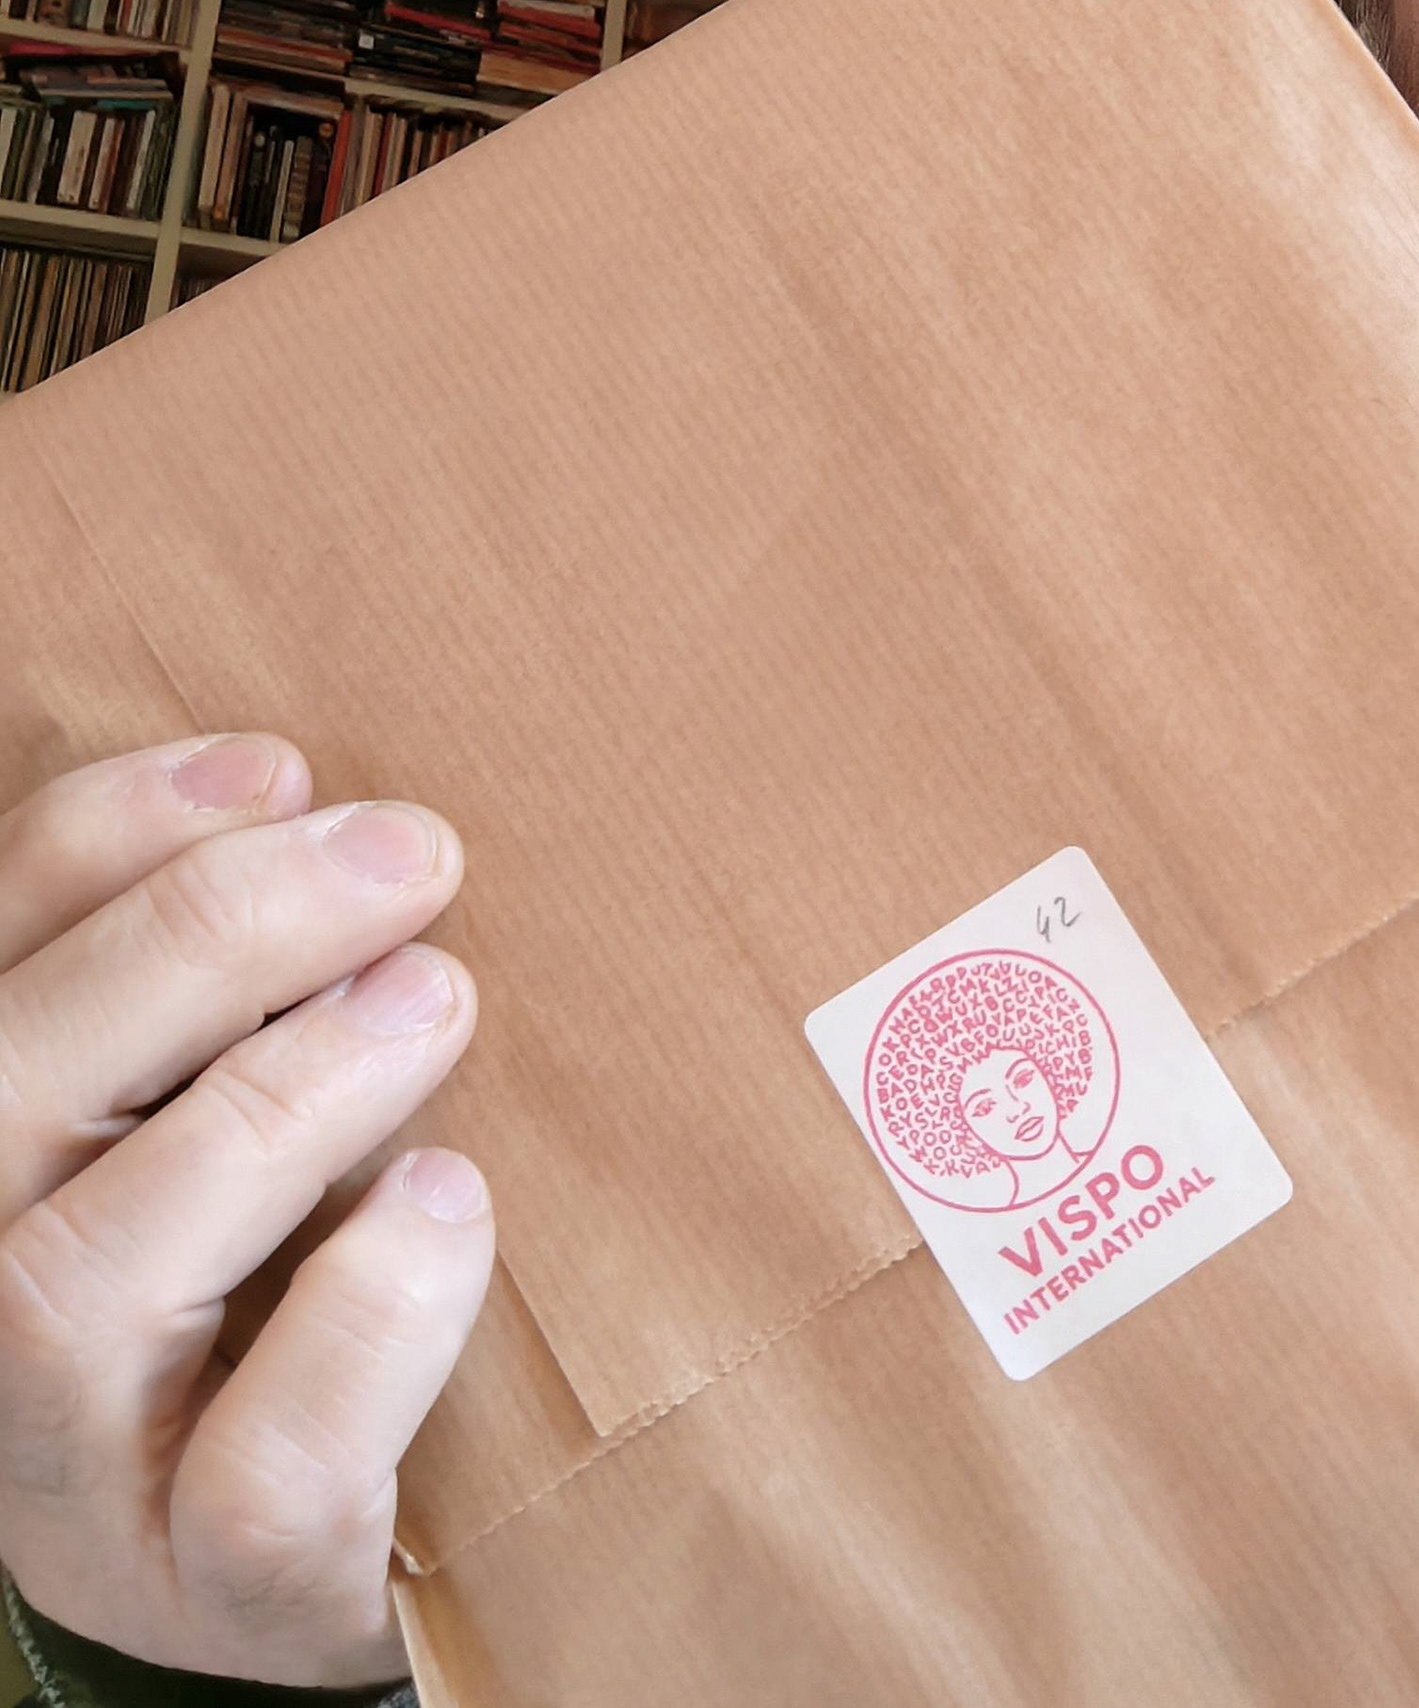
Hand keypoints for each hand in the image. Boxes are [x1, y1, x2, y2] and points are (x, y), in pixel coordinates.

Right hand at [0, 734, 492, 1688]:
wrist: (318, 1535)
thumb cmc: (286, 1272)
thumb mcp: (236, 1115)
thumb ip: (234, 1003)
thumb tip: (342, 819)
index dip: (108, 837)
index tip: (278, 763)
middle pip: (5, 1093)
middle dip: (212, 937)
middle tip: (411, 854)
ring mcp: (77, 1468)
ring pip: (92, 1275)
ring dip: (281, 1099)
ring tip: (436, 999)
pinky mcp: (219, 1579)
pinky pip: (267, 1462)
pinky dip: (367, 1314)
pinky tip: (450, 1197)